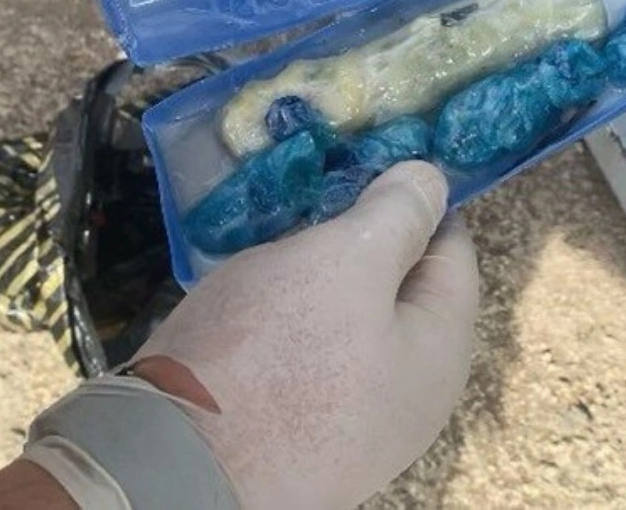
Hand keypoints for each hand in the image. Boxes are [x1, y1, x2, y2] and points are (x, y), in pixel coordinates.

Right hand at [132, 162, 478, 508]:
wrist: (172, 465)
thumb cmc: (274, 354)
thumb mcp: (348, 261)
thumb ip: (399, 216)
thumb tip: (434, 181)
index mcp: (440, 354)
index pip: (452, 252)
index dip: (418, 200)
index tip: (372, 159)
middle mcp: (408, 396)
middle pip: (398, 289)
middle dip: (361, 237)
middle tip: (312, 193)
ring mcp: (352, 419)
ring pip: (347, 318)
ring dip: (315, 274)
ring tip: (274, 236)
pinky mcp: (297, 429)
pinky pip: (306, 352)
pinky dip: (285, 315)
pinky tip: (250, 295)